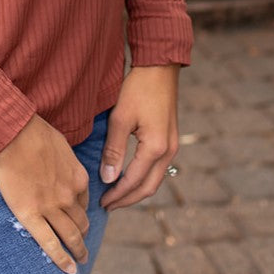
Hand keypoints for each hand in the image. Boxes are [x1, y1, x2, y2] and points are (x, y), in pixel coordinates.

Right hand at [0, 114, 89, 273]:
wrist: (12, 133)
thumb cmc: (33, 132)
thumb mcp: (60, 144)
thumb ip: (66, 161)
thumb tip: (63, 166)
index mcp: (78, 177)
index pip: (84, 201)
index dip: (81, 211)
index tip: (78, 218)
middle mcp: (69, 196)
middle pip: (81, 222)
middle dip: (84, 234)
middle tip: (83, 244)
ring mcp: (51, 208)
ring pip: (70, 236)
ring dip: (78, 249)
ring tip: (80, 260)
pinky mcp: (31, 216)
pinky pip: (50, 244)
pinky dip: (62, 260)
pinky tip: (69, 270)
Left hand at [100, 65, 179, 210]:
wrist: (159, 68)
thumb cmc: (138, 89)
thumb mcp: (121, 118)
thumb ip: (114, 150)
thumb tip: (108, 178)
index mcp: (155, 148)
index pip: (133, 181)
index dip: (117, 194)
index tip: (101, 202)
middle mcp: (168, 151)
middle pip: (148, 187)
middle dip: (128, 199)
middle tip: (108, 206)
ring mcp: (172, 146)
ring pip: (155, 180)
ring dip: (136, 191)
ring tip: (117, 196)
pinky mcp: (170, 140)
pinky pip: (158, 168)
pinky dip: (144, 178)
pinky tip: (130, 178)